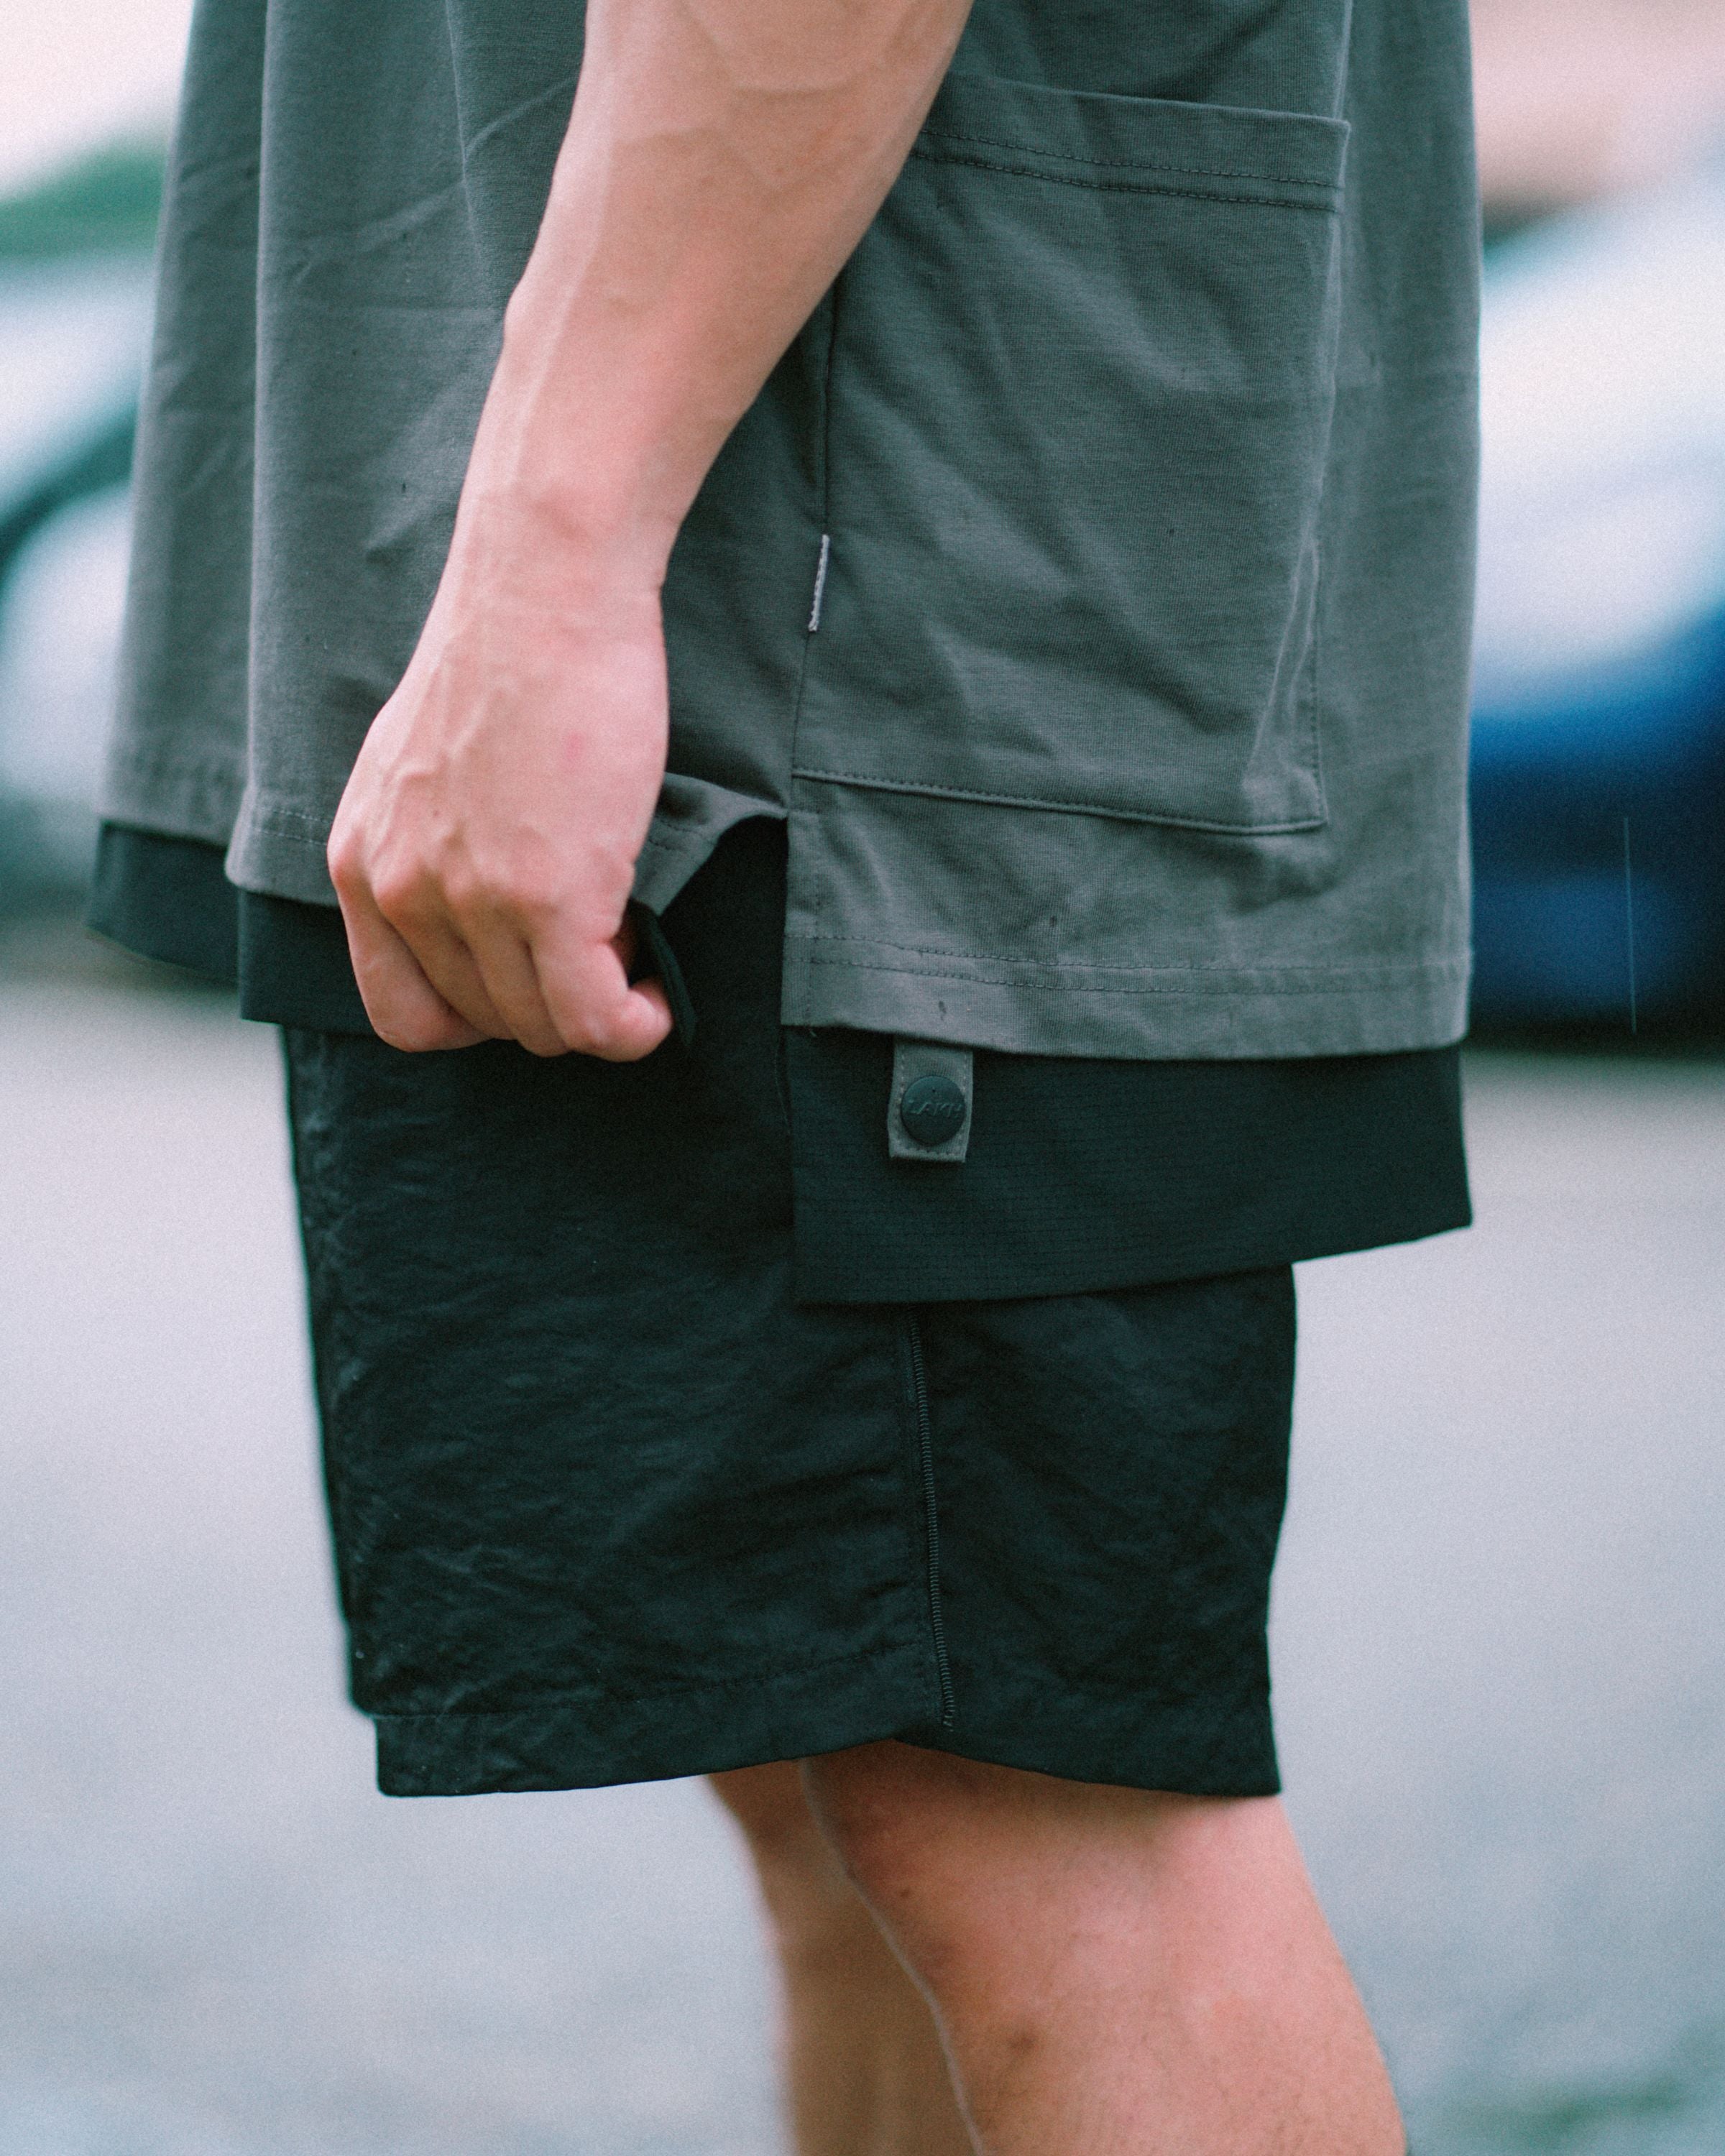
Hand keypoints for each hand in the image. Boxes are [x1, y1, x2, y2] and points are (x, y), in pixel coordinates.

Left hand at [327, 530, 674, 1060]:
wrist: (547, 588)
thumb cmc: (509, 653)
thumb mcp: (421, 763)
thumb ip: (430, 842)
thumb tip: (487, 903)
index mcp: (363, 863)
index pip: (403, 1013)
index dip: (478, 1019)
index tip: (532, 982)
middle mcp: (403, 892)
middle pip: (484, 1024)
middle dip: (550, 1005)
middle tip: (603, 949)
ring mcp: (472, 903)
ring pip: (541, 1028)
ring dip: (599, 1013)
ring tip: (634, 952)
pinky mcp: (548, 900)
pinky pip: (594, 1021)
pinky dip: (635, 1028)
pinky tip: (659, 1001)